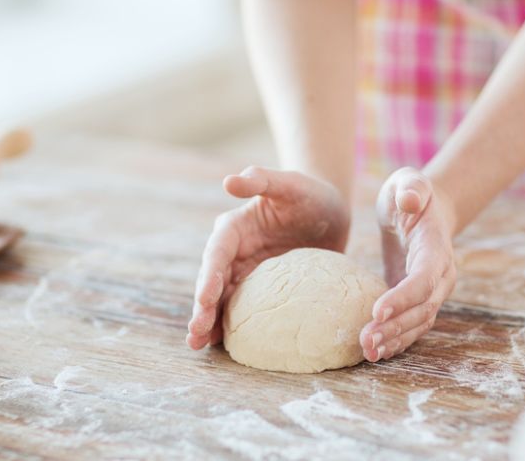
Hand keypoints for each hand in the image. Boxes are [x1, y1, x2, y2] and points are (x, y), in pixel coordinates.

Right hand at [186, 166, 349, 349]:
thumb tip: (229, 181)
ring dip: (208, 321)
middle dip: (203, 307)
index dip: (209, 276)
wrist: (329, 211)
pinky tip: (222, 344)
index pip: (217, 252)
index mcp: (235, 227)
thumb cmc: (309, 194)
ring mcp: (246, 271)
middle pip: (213, 281)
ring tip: (197, 344)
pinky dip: (230, 324)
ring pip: (221, 299)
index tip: (205, 299)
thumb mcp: (290, 184)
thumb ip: (262, 180)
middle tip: (195, 333)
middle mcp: (234, 251)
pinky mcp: (261, 288)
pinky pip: (242, 308)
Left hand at [360, 167, 456, 361]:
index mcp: (436, 248)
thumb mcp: (409, 181)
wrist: (422, 209)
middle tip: (365, 340)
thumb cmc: (411, 193)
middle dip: (395, 327)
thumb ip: (412, 187)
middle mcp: (440, 275)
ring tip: (367, 352)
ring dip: (394, 340)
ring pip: (418, 323)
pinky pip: (411, 325)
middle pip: (422, 309)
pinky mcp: (418, 299)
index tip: (376, 311)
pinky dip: (396, 340)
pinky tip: (375, 351)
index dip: (403, 297)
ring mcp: (432, 290)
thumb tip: (410, 199)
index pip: (423, 279)